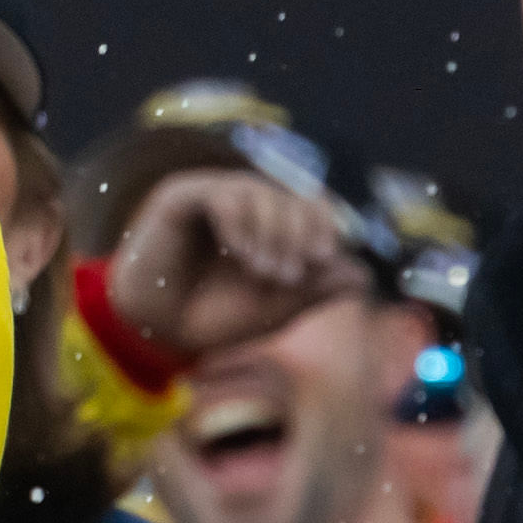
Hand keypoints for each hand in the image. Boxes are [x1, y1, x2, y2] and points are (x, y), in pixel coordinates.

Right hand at [104, 163, 366, 362]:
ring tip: (266, 273)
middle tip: (292, 274)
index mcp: (269, 223)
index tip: (327, 257)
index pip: (310, 202)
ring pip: (258, 190)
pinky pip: (221, 193)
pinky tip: (241, 255)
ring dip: (271, 232)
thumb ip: (318, 290)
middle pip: (288, 193)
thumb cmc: (218, 318)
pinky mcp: (181, 195)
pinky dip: (240, 224)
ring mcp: (212, 195)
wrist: (160, 332)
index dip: (324, 223)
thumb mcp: (278, 309)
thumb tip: (362, 273)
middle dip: (299, 233)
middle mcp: (244, 202)